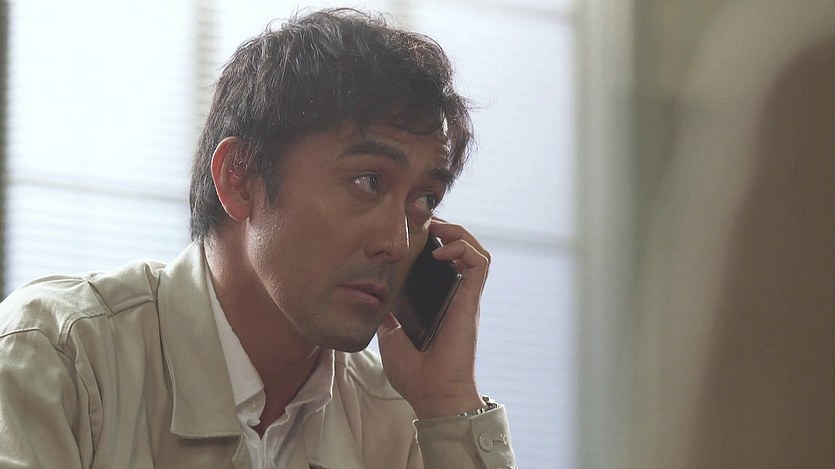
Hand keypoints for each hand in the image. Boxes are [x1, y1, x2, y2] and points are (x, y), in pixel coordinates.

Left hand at [377, 218, 489, 418]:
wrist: (433, 395)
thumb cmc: (415, 375)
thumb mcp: (391, 337)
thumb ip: (387, 316)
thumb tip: (374, 299)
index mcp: (441, 304)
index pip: (445, 262)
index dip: (435, 241)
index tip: (415, 231)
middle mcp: (457, 297)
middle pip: (463, 250)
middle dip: (448, 229)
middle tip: (425, 222)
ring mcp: (466, 297)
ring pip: (477, 251)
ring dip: (459, 233)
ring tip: (437, 228)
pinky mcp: (471, 300)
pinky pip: (479, 263)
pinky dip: (463, 248)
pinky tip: (440, 251)